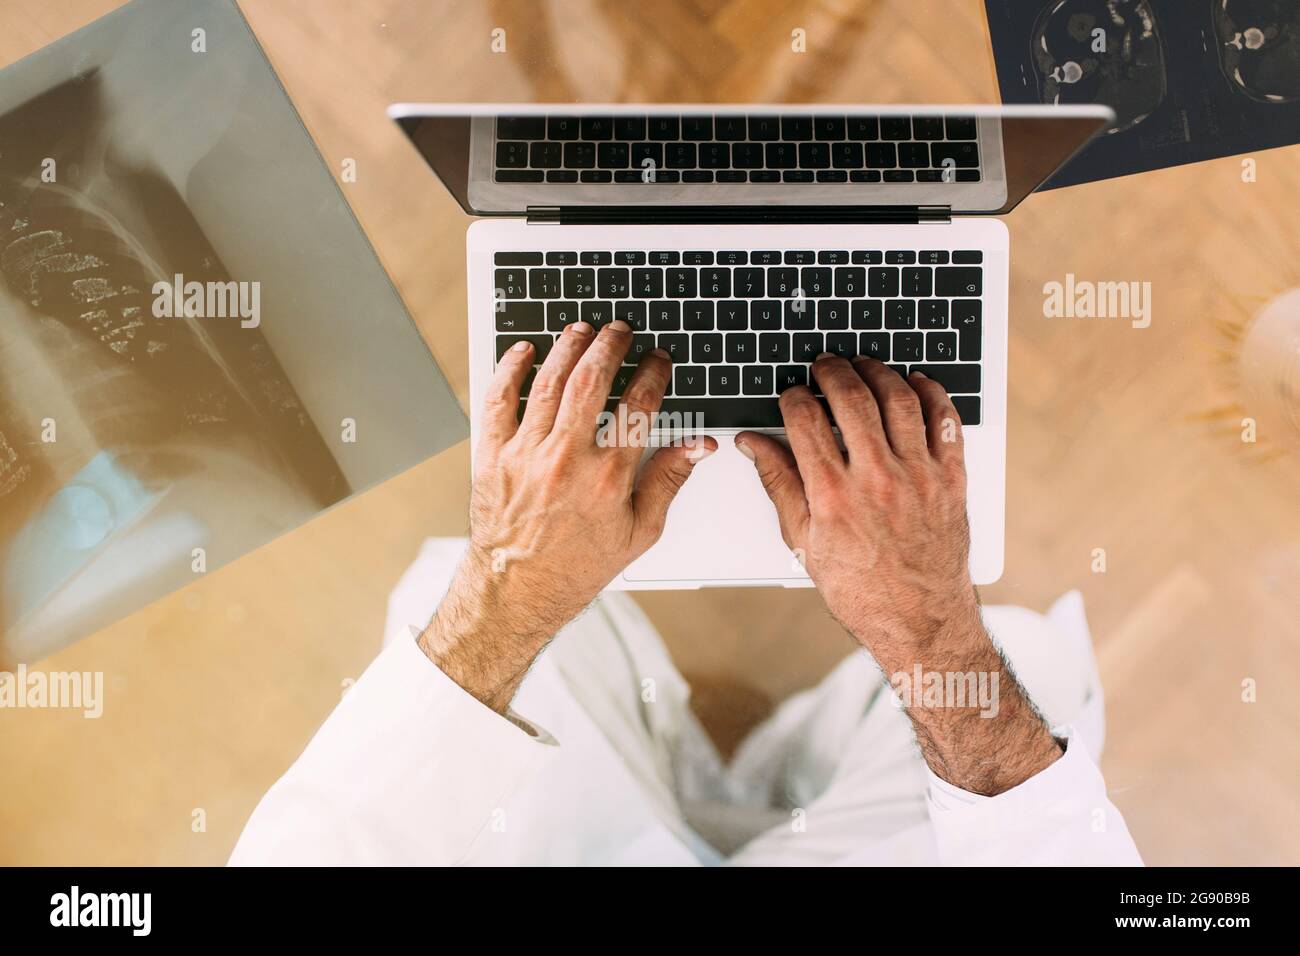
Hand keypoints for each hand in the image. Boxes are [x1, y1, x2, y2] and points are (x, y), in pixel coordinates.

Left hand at [420, 320, 715, 712]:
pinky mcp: (494, 455)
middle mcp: (566, 459)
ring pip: (548, 381)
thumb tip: (698, 446)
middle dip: (610, 345)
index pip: (638, 405)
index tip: (657, 360)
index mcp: (608, 477)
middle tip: (619, 331)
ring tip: (581, 330)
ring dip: (568, 347)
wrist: (517, 590)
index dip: (652, 373)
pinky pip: (500, 399)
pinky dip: (511, 369)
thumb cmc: (578, 565)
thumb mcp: (640, 532)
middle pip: (592, 380)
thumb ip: (669, 480)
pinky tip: (524, 352)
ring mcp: (526, 453)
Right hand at [737, 355, 1060, 793]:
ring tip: (864, 365)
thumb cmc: (861, 590)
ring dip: (879, 372)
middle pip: (853, 399)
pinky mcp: (951, 479)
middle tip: (824, 365)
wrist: (921, 621)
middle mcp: (877, 479)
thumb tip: (754, 445)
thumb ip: (779, 484)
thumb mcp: (803, 543)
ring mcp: (919, 476)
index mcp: (833, 495)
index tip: (791, 393)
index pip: (806, 420)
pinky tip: (915, 383)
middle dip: (833, 371)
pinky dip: (931, 394)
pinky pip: (945, 421)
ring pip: (900, 400)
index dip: (793, 396)